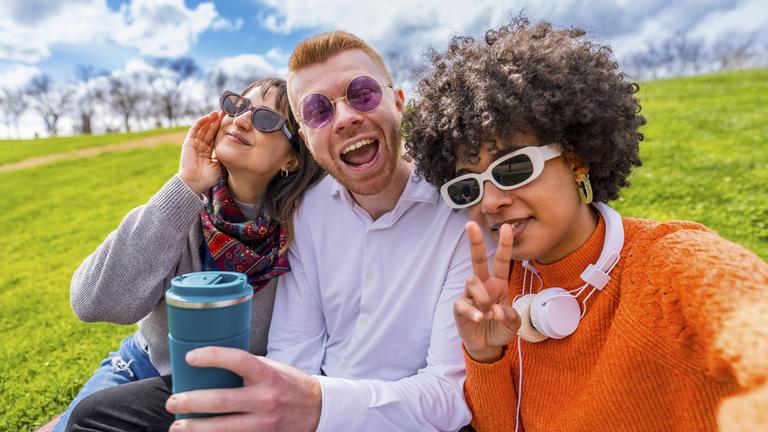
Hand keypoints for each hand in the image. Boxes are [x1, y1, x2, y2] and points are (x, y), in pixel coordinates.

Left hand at [166, 347, 321, 431]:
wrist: (316, 409)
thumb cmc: (288, 384)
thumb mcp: (271, 368)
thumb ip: (246, 368)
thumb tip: (210, 366)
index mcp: (267, 375)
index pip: (238, 360)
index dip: (213, 357)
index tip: (191, 357)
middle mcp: (265, 399)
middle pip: (222, 401)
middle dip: (192, 402)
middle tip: (173, 401)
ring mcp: (264, 422)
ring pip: (224, 428)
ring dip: (196, 428)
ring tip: (177, 426)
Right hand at [178, 111, 223, 194]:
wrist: (194, 182)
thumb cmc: (207, 177)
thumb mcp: (218, 165)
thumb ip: (221, 155)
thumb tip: (230, 148)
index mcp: (208, 153)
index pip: (216, 138)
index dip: (222, 130)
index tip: (230, 122)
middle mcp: (201, 147)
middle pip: (210, 131)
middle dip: (217, 122)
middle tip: (225, 113)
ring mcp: (195, 144)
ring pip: (203, 129)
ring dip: (210, 120)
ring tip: (217, 113)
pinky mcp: (188, 143)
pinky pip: (194, 130)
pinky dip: (201, 123)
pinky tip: (208, 117)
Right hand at [454, 222, 519, 362]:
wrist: (487, 345)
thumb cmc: (500, 328)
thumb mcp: (514, 323)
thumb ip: (511, 315)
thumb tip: (497, 310)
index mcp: (498, 284)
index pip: (502, 261)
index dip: (505, 245)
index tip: (507, 228)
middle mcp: (483, 285)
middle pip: (477, 259)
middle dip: (475, 242)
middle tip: (470, 225)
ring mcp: (470, 295)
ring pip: (472, 281)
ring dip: (483, 297)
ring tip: (488, 314)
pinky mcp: (460, 308)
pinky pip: (463, 304)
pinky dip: (473, 312)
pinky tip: (480, 318)